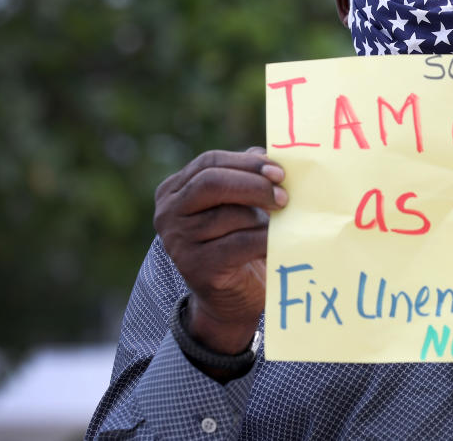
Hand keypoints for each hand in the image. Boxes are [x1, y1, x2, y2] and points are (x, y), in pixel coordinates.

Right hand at [154, 147, 286, 355]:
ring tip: (280, 225)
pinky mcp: (196, 267)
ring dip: (262, 218)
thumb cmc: (238, 241)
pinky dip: (265, 240)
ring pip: (228, 215)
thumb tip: (269, 154)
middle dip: (254, 185)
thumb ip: (246, 177)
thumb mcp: (238, 204)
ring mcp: (177, 242)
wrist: (230, 299)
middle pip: (212, 183)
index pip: (210, 162)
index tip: (279, 172)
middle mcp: (168, 213)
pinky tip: (278, 241)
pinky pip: (239, 244)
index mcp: (174, 189)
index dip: (247, 163)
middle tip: (284, 196)